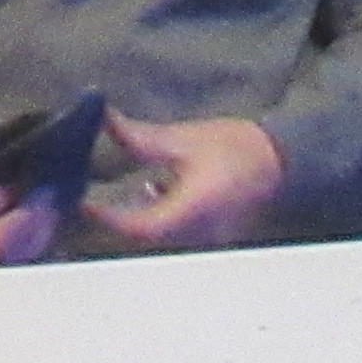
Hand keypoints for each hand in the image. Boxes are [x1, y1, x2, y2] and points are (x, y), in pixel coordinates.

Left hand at [71, 113, 286, 253]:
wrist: (280, 162)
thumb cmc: (237, 149)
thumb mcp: (183, 140)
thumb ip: (139, 138)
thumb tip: (104, 121)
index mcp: (190, 212)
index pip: (137, 226)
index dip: (105, 217)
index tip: (80, 200)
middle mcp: (195, 235)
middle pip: (140, 240)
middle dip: (111, 221)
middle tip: (84, 199)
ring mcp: (201, 241)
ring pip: (153, 240)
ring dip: (130, 220)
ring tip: (109, 196)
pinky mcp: (205, 238)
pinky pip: (169, 236)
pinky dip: (150, 218)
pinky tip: (149, 192)